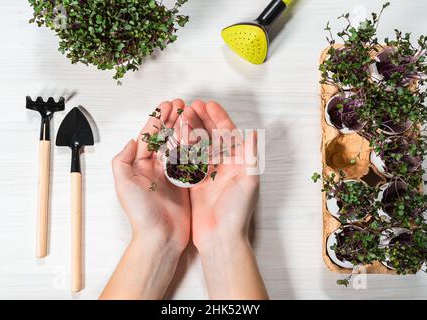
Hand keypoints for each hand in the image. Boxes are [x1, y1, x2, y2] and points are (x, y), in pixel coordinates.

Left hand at [112, 99, 189, 249]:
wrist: (160, 237)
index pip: (149, 137)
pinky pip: (189, 160)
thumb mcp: (123, 185)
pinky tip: (200, 135)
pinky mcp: (184, 183)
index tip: (168, 105)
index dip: (158, 120)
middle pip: (164, 137)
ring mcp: (170, 175)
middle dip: (172, 119)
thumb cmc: (141, 214)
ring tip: (191, 114)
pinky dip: (194, 146)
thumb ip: (122, 161)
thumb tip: (131, 141)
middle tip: (182, 104)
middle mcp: (154, 169)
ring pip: (177, 145)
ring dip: (183, 128)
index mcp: (139, 166)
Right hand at [181, 100, 267, 299]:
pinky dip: (181, 149)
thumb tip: (253, 132)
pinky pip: (187, 161)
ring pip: (198, 146)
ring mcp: (208, 173)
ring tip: (181, 116)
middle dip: (202, 120)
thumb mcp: (248, 182)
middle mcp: (224, 165)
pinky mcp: (195, 183)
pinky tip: (173, 137)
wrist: (221, 238)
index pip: (228, 134)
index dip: (219, 117)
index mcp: (238, 162)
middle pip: (212, 136)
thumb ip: (250, 157)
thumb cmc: (238, 212)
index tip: (208, 104)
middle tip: (190, 106)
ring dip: (190, 131)